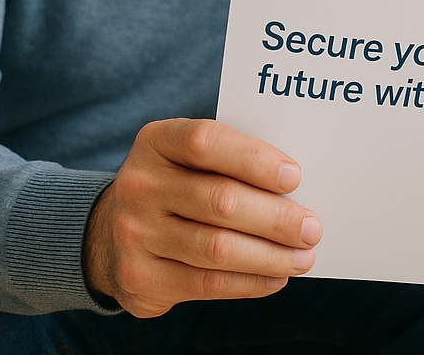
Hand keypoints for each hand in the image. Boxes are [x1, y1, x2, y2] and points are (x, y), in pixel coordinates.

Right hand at [83, 118, 320, 317]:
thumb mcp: (190, 157)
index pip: (206, 142)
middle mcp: (139, 185)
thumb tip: (294, 187)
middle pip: (219, 201)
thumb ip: (232, 160)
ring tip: (303, 257)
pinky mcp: (140, 279)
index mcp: (157, 141)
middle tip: (312, 229)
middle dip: (276, 218)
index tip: (295, 177)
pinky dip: (249, 282)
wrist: (111, 229)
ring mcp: (134, 234)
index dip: (254, 159)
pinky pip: (206, 283)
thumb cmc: (179, 182)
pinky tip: (275, 277)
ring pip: (216, 248)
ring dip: (269, 256)